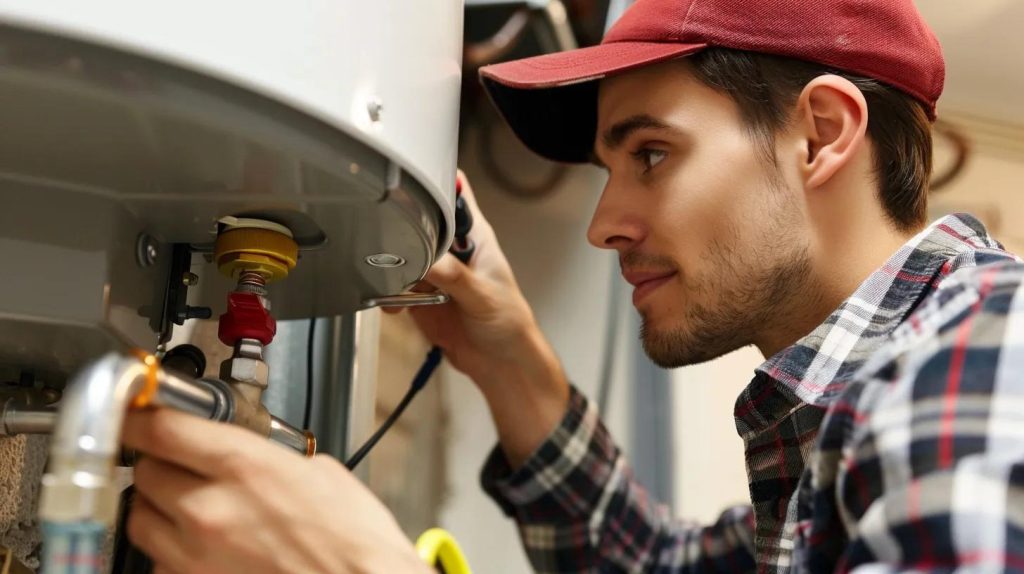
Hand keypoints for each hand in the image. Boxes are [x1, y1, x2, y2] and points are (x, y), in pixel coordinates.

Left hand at [122, 408, 428, 573]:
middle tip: (174, 458)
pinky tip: (194, 541)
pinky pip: (158, 559)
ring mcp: (196, 553)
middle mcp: (210, 509)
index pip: (162, 429)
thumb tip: (247, 451)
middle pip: (145, 470)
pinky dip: (167, 547)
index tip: (139, 412)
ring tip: (179, 501)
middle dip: (156, 460)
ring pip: (140, 516)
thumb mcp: (318, 472)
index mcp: (244, 467)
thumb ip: (267, 456)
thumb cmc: (352, 539)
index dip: (142, 416)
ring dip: (153, 504)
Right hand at [402, 171, 569, 465]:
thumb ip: (456, 276)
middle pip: (421, 224)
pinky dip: (389, 296)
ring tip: (391, 279)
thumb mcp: (484, 295)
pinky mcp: (422, 298)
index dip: (439, 179)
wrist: (500, 363)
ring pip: (403, 256)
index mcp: (475, 238)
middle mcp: (453, 251)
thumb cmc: (509, 323)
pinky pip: (396, 289)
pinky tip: (392, 305)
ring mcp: (436, 274)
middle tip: (391, 240)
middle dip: (404, 230)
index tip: (416, 172)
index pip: (457, 196)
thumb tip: (428, 260)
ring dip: (393, 267)